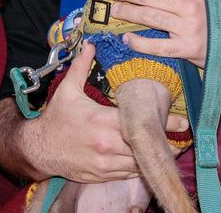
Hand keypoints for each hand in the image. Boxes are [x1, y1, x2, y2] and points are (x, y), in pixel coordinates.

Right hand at [24, 43, 188, 181]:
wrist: (38, 148)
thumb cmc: (55, 118)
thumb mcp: (67, 90)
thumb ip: (81, 66)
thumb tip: (92, 44)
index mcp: (101, 120)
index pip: (138, 122)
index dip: (162, 122)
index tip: (180, 120)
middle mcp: (106, 144)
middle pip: (144, 146)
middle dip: (164, 142)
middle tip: (183, 136)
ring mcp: (104, 163)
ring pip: (138, 163)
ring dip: (153, 157)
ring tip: (172, 149)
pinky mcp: (101, 175)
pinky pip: (127, 175)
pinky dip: (139, 168)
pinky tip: (149, 161)